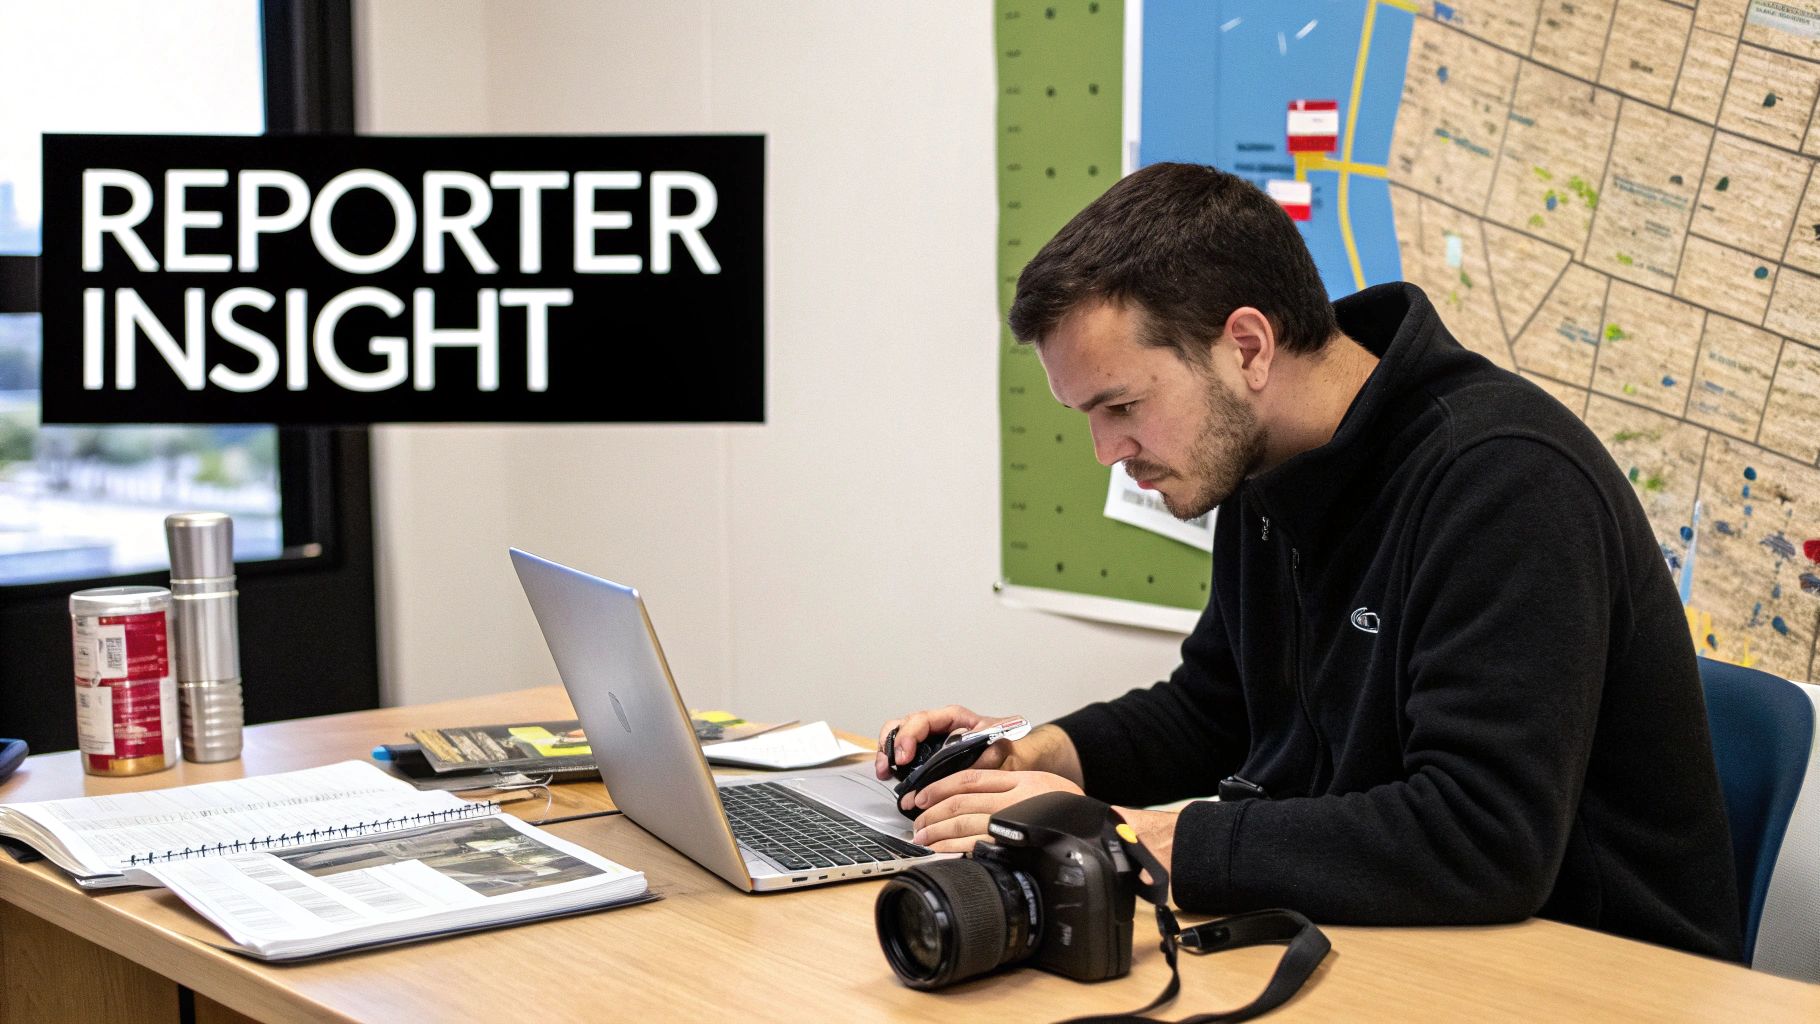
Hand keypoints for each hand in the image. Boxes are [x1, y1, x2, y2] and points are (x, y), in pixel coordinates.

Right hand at [874, 705, 1021, 780]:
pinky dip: (893, 760)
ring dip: (888, 751)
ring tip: (884, 771)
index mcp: (954, 718)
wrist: (1020, 755)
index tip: (905, 757)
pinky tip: (889, 774)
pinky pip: (905, 751)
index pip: (924, 720)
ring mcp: (932, 739)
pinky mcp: (929, 754)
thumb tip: (959, 775)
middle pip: (905, 724)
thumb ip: (980, 761)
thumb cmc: (1010, 747)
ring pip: (900, 735)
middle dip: (892, 743)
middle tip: (889, 765)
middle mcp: (940, 725)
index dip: (909, 736)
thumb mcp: (999, 751)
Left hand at [905, 769, 1084, 851]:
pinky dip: (952, 847)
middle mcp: (1012, 796)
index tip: (920, 796)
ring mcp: (1012, 820)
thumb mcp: (1040, 785)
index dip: (938, 787)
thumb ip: (1009, 786)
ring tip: (921, 838)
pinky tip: (940, 850)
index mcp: (1016, 779)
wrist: (1098, 830)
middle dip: (931, 812)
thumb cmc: (1069, 810)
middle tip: (916, 821)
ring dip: (936, 830)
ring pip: (962, 821)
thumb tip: (973, 796)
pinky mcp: (1014, 842)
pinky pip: (974, 844)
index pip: (967, 778)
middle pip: (959, 800)